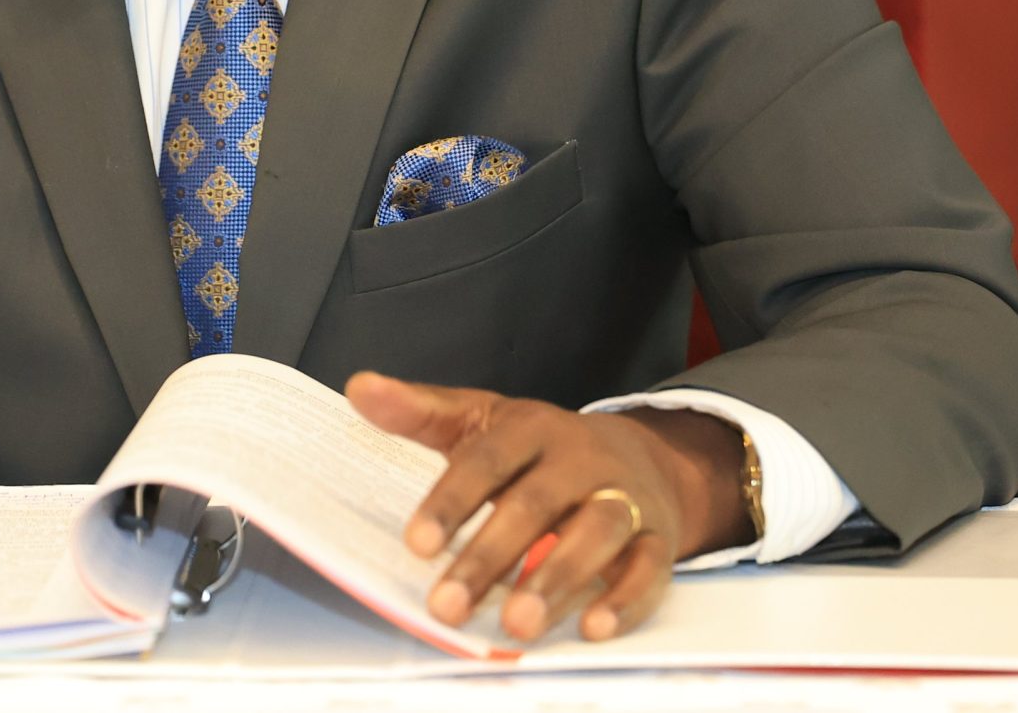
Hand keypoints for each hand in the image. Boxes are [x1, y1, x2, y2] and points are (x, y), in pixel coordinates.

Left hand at [346, 373, 750, 642]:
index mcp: (531, 427)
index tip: (418, 544)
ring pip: (596, 533)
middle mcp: (580, 459)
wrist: (638, 455)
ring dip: (557, 580)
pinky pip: (649, 569)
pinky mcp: (657, 537)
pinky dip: (624, 599)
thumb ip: (421, 413)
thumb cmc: (542, 448)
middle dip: (491, 556)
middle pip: (536, 504)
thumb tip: (360, 389)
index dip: (452, 500)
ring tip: (516, 623)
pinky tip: (592, 628)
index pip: (487, 459)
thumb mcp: (481, 420)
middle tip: (448, 605)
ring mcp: (624, 496)